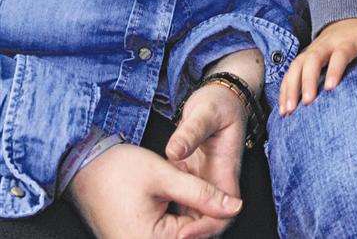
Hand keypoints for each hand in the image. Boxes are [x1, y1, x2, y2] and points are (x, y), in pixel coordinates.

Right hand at [69, 141, 236, 238]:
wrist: (81, 166)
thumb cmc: (119, 169)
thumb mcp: (165, 175)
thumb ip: (202, 193)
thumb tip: (234, 207)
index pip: (200, 233)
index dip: (217, 212)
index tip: (230, 196)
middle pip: (190, 237)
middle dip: (203, 215)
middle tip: (210, 191)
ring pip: (179, 234)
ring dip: (189, 216)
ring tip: (186, 190)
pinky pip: (164, 234)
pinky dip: (175, 219)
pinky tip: (175, 199)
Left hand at [165, 82, 248, 238]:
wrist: (218, 96)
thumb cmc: (217, 103)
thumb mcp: (205, 112)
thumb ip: (190, 132)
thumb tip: (173, 152)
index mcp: (226, 170)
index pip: (224, 212)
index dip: (206, 227)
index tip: (183, 232)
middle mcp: (215, 181)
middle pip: (208, 220)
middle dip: (189, 232)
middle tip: (163, 236)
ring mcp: (201, 179)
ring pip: (192, 213)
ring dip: (177, 224)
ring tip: (152, 228)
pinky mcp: (188, 175)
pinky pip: (180, 200)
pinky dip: (168, 209)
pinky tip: (148, 211)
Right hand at [279, 18, 356, 114]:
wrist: (345, 23)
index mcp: (343, 43)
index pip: (338, 55)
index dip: (334, 70)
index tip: (330, 88)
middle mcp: (323, 46)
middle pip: (312, 60)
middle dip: (307, 81)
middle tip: (306, 102)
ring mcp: (310, 52)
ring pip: (296, 66)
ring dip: (291, 88)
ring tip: (289, 111)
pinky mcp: (301, 59)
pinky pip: (289, 73)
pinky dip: (284, 91)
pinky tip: (283, 109)